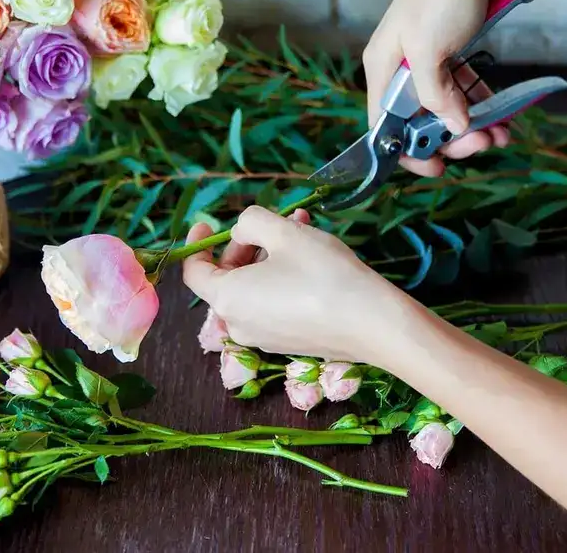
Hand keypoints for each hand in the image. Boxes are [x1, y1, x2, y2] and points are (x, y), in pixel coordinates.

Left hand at [181, 206, 414, 364]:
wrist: (372, 323)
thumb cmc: (323, 274)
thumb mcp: (284, 233)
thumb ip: (250, 222)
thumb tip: (242, 233)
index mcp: (227, 298)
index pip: (194, 272)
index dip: (197, 244)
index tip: (208, 223)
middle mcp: (238, 324)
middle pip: (226, 278)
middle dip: (246, 245)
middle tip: (273, 222)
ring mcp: (264, 338)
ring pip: (254, 288)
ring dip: (269, 256)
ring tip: (300, 229)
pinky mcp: (288, 343)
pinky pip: (272, 305)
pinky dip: (281, 279)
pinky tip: (311, 258)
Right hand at [363, 0, 510, 177]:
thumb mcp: (430, 50)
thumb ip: (435, 95)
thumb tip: (452, 129)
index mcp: (382, 68)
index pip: (385, 126)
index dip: (408, 152)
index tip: (437, 169)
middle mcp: (400, 69)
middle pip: (420, 122)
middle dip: (452, 138)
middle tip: (482, 144)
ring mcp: (426, 63)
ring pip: (445, 109)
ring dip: (472, 127)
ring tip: (500, 134)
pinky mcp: (451, 55)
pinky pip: (463, 92)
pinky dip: (480, 106)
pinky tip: (501, 117)